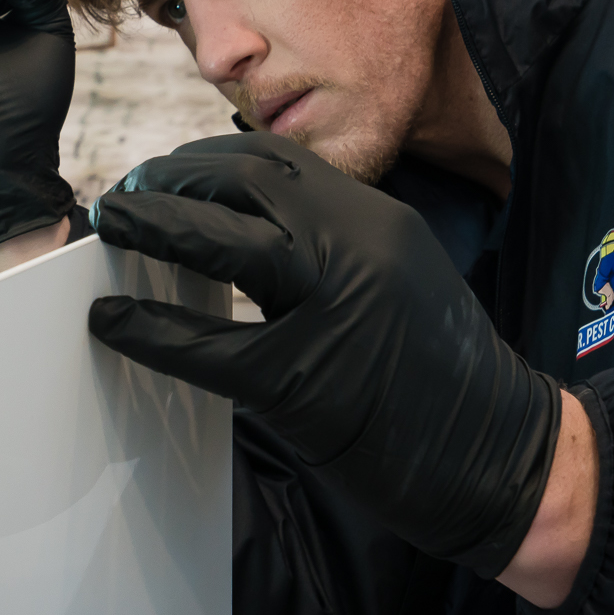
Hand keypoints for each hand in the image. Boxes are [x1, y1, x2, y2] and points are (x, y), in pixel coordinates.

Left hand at [87, 133, 564, 577]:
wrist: (503, 454)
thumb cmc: (444, 376)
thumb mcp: (400, 278)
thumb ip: (335, 247)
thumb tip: (245, 233)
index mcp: (377, 219)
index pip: (275, 161)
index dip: (207, 159)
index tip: (166, 171)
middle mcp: (357, 245)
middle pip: (242, 181)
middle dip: (170, 179)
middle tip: (125, 197)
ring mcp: (330, 309)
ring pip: (222, 239)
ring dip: (155, 224)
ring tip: (111, 227)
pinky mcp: (303, 380)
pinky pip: (206, 343)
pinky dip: (149, 329)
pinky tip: (113, 322)